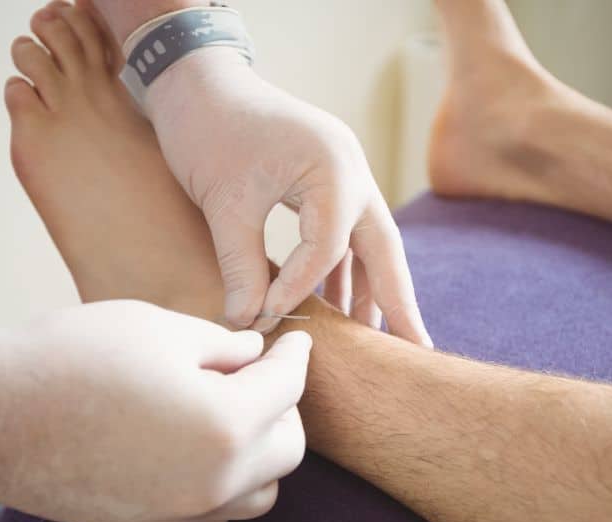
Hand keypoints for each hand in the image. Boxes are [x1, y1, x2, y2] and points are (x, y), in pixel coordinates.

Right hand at [0, 300, 310, 521]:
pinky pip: (219, 513)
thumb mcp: (159, 328)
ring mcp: (185, 512)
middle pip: (288, 448)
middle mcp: (216, 481)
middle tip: (261, 376)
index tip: (295, 343)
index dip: (296, 358)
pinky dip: (226, 484)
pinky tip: (201, 450)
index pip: (289, 389)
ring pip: (261, 492)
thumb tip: (255, 357)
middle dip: (284, 407)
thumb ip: (224, 347)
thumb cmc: (72, 357)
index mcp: (226, 424)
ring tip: (234, 415)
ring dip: (261, 453)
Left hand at [145, 49, 431, 346]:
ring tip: (373, 341)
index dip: (300, 289)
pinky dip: (343, 269)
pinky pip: (346, 235)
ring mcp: (345, 175)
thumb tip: (250, 323)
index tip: (266, 318)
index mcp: (333, 167)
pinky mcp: (328, 182)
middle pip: (385, 248)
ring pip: (370, 244)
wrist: (196, 81)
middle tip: (415, 349)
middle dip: (398, 301)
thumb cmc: (208, 130)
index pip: (329, 248)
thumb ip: (242, 265)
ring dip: (371, 289)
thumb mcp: (223, 201)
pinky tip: (338, 305)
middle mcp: (352, 170)